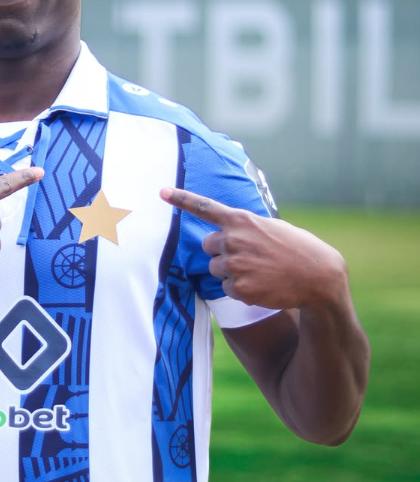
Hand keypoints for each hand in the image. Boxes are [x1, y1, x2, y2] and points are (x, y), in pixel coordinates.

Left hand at [159, 187, 347, 310]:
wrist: (319, 277)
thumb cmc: (298, 249)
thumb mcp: (271, 227)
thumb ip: (245, 227)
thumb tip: (226, 233)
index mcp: (241, 220)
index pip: (204, 207)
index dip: (180, 199)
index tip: (161, 192)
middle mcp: (232, 239)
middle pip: (207, 246)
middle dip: (222, 251)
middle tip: (249, 256)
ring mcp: (234, 263)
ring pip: (216, 269)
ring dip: (231, 271)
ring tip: (259, 271)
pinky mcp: (238, 286)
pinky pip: (227, 288)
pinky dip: (240, 289)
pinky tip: (262, 286)